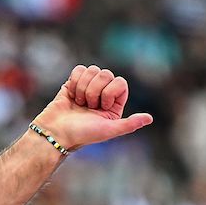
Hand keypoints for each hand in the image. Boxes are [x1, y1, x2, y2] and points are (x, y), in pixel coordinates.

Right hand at [33, 65, 153, 152]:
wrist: (56, 131)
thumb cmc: (82, 134)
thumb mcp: (109, 130)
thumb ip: (129, 124)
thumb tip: (150, 118)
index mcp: (114, 105)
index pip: (120, 82)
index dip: (110, 91)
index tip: (101, 106)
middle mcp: (102, 95)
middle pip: (106, 74)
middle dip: (94, 90)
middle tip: (87, 106)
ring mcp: (88, 87)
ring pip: (92, 70)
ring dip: (83, 88)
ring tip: (78, 103)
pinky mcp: (73, 83)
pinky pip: (79, 70)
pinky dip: (74, 82)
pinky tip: (70, 96)